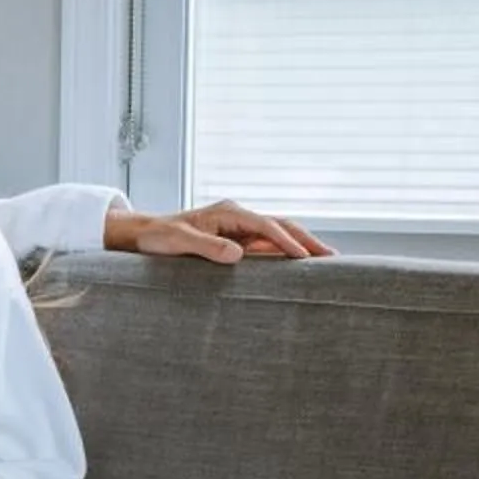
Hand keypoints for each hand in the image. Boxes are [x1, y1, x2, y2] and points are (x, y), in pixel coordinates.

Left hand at [109, 199, 330, 262]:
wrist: (146, 234)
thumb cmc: (159, 236)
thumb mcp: (179, 242)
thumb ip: (207, 247)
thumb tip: (238, 255)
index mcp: (228, 213)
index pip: (266, 226)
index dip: (286, 241)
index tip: (304, 258)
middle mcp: (238, 217)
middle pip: (281, 225)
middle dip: (307, 240)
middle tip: (332, 257)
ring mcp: (239, 228)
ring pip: (278, 235)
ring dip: (301, 246)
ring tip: (326, 262)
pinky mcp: (237, 240)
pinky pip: (267, 246)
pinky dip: (285, 253)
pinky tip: (299, 266)